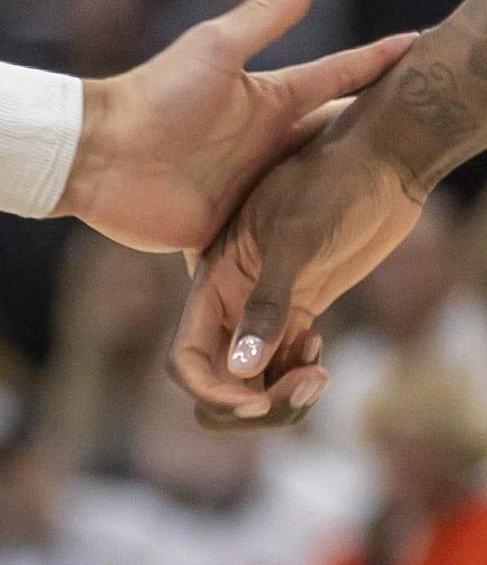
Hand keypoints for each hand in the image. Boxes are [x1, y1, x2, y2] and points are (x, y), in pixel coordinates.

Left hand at [59, 0, 414, 254]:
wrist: (95, 155)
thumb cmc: (152, 96)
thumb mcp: (215, 50)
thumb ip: (266, 15)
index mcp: (272, 102)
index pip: (337, 81)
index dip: (377, 65)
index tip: (423, 50)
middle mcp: (269, 145)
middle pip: (337, 142)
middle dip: (379, 141)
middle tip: (430, 140)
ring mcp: (254, 187)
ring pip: (314, 193)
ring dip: (347, 198)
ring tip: (400, 202)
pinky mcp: (233, 229)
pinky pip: (276, 239)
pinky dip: (302, 246)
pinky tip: (334, 259)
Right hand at [171, 96, 425, 427]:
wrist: (376, 161)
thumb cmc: (331, 186)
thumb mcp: (294, 240)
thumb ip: (267, 304)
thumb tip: (240, 371)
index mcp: (212, 283)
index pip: (187, 358)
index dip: (214, 390)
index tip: (260, 401)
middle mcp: (230, 303)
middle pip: (217, 383)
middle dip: (252, 403)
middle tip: (306, 387)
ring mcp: (265, 309)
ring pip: (254, 382)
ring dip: (282, 396)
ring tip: (319, 373)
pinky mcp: (299, 309)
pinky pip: (284, 366)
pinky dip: (299, 376)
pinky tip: (322, 351)